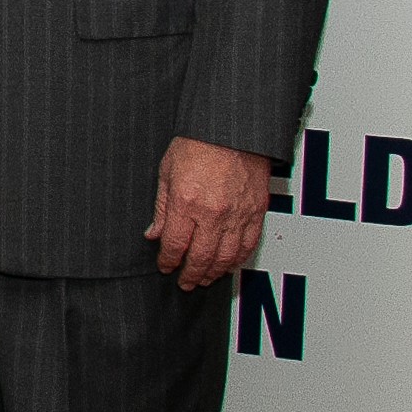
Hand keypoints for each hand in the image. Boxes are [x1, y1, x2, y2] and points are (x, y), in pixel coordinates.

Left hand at [148, 136, 269, 289]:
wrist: (232, 129)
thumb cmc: (198, 143)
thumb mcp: (166, 172)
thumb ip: (162, 208)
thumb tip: (154, 234)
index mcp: (187, 204)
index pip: (176, 245)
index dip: (169, 261)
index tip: (165, 267)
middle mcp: (214, 213)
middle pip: (201, 257)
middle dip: (191, 274)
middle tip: (185, 283)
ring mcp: (239, 214)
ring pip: (228, 257)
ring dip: (215, 272)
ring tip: (205, 278)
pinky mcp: (257, 211)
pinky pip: (249, 244)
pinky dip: (238, 259)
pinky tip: (229, 264)